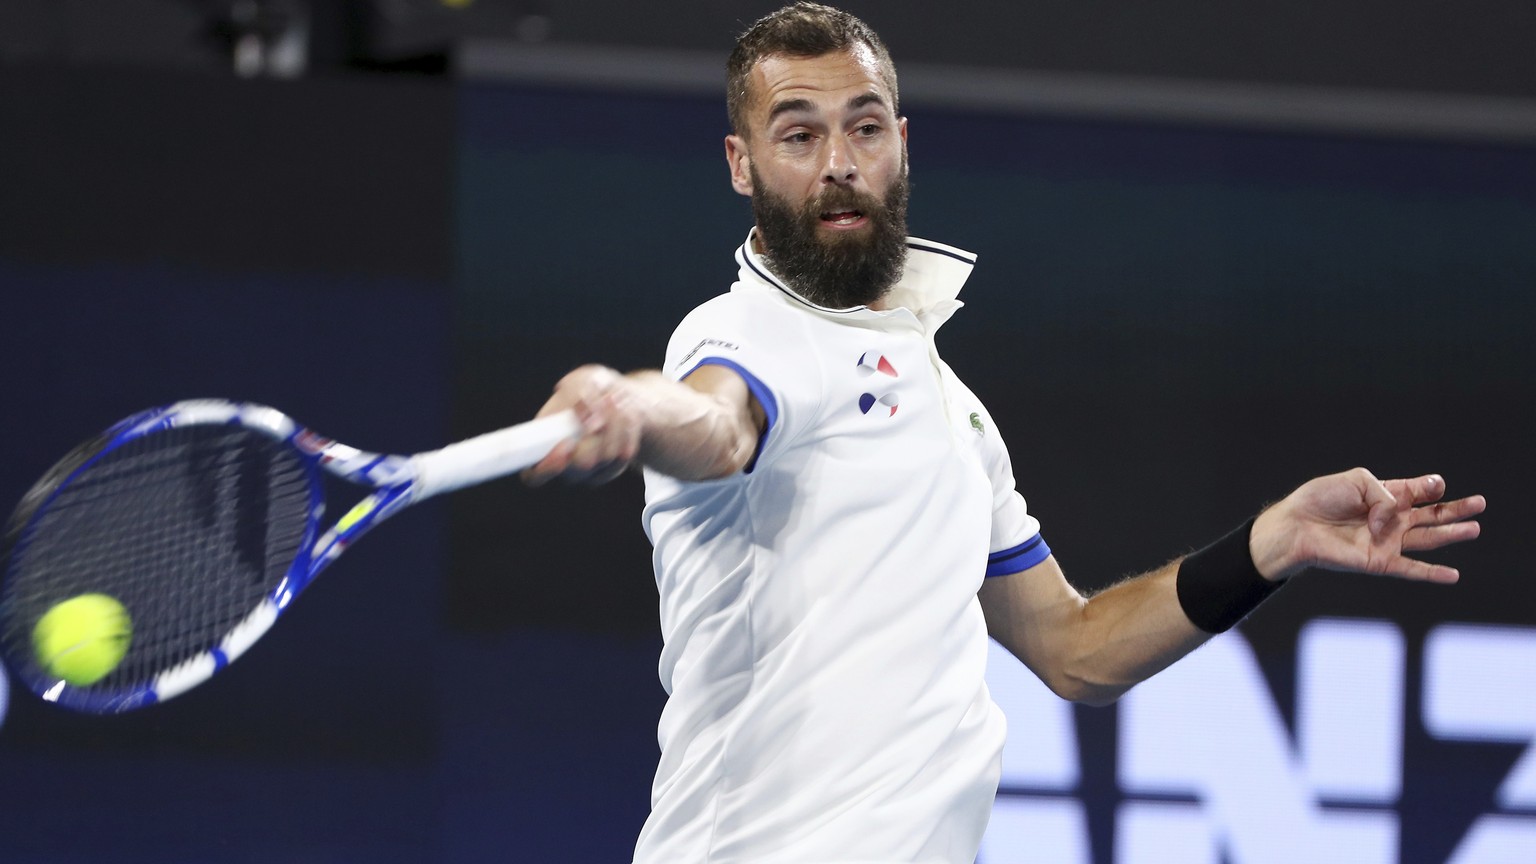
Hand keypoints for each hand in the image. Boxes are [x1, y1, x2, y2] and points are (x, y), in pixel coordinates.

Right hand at [522, 365, 644, 485]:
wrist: (616, 397)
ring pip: (606, 457)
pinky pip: (624, 455)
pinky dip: (627, 429)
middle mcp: (563, 465)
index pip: (533, 475)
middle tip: (602, 409)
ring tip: (613, 399)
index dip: (548, 466)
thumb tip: (585, 416)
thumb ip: (576, 394)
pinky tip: (625, 412)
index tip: (566, 444)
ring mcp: (589, 471)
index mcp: (540, 447)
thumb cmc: (590, 389)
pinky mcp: (612, 468)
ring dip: (614, 424)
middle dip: (594, 435)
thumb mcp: (581, 380)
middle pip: (580, 467)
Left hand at [1250, 468, 1484, 582]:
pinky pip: (1411, 569)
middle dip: (1456, 509)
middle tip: (1481, 503)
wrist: (1296, 524)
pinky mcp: (1379, 561)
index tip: (1434, 484)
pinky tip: (1454, 575)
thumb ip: (1385, 493)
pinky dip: (1432, 573)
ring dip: (1452, 534)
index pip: (1418, 490)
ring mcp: (1387, 541)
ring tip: (1476, 528)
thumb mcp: (1357, 481)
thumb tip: (1397, 517)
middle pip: (1431, 515)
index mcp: (1385, 495)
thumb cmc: (1321, 499)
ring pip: (1428, 538)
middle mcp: (1390, 519)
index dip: (1429, 486)